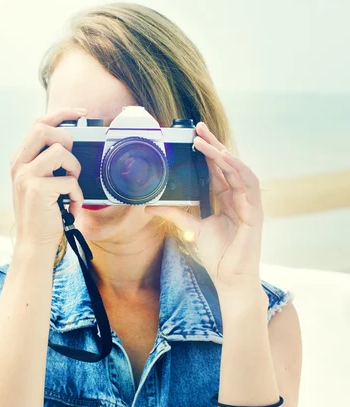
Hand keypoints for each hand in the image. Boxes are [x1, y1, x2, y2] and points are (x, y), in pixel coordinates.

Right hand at [10, 107, 86, 248]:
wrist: (34, 244)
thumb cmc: (44, 216)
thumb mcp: (42, 184)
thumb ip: (49, 164)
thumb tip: (72, 144)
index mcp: (20, 160)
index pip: (38, 124)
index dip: (61, 114)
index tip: (81, 113)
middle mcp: (18, 165)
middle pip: (43, 129)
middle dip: (66, 139)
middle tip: (72, 163)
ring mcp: (25, 176)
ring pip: (60, 151)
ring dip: (74, 170)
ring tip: (71, 189)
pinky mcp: (36, 190)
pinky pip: (69, 180)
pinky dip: (77, 196)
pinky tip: (71, 208)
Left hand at [145, 121, 264, 289]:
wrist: (229, 278)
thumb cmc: (217, 255)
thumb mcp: (192, 229)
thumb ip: (175, 214)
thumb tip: (151, 206)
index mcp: (226, 199)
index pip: (216, 170)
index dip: (206, 152)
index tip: (193, 136)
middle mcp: (238, 198)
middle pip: (227, 165)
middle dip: (214, 145)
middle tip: (198, 127)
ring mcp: (248, 204)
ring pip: (239, 170)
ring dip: (224, 154)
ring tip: (207, 142)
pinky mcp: (255, 213)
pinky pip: (249, 186)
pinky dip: (238, 171)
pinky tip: (226, 160)